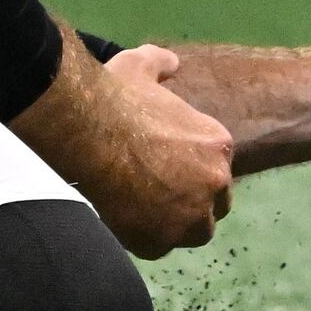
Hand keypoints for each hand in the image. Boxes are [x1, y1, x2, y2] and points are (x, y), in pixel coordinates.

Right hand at [15, 37, 234, 257]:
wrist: (92, 131)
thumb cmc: (118, 97)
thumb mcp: (144, 65)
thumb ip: (162, 64)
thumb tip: (170, 63)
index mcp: (218, 144)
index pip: (217, 169)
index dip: (194, 173)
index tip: (170, 171)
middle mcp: (215, 181)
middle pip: (216, 204)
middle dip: (194, 202)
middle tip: (160, 196)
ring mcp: (190, 214)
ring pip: (194, 232)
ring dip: (176, 226)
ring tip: (146, 215)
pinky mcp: (162, 239)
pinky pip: (158, 248)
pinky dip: (142, 238)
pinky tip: (122, 221)